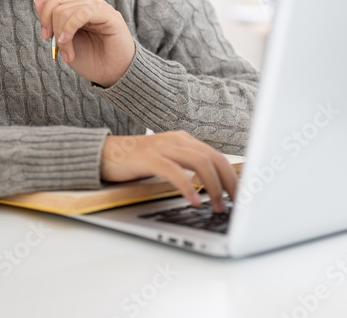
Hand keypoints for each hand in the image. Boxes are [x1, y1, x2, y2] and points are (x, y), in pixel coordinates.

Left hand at [34, 0, 134, 87]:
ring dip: (62, 35)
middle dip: (52, 27)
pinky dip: (70, 28)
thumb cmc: (92, 61)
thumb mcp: (65, 42)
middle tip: (57, 48)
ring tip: (68, 54)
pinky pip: (83, 13)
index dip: (45, 15)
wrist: (113, 75)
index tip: (46, 37)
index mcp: (80, 10)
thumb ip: (52, 22)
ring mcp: (100, 9)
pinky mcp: (109, 15)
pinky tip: (68, 43)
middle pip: (58, 2)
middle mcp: (90, 6)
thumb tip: (38, 0)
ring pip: (67, 10)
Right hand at [100, 131, 237, 212]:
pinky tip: (193, 200)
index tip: (241, 195)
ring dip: (213, 187)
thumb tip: (214, 188)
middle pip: (214, 158)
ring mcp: (163, 147)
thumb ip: (188, 167)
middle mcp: (177, 140)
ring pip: (200, 163)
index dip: (233, 176)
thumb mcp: (168, 160)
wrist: (105, 153)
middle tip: (235, 204)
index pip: (217, 156)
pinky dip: (187, 186)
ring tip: (216, 206)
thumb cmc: (137, 162)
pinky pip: (174, 171)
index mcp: (185, 140)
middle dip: (229, 183)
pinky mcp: (148, 158)